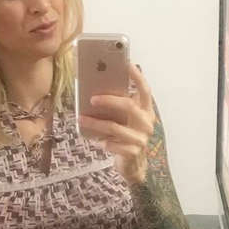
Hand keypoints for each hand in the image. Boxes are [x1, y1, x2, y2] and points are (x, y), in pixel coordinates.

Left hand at [78, 62, 154, 184]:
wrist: (133, 164)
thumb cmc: (126, 135)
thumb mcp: (125, 118)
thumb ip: (118, 104)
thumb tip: (96, 87)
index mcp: (147, 110)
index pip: (145, 89)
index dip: (137, 76)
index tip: (126, 63)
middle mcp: (147, 122)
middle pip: (128, 106)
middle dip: (108, 100)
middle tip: (91, 98)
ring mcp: (141, 138)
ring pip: (115, 127)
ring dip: (96, 123)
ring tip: (81, 118)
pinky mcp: (133, 152)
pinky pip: (113, 144)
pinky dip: (102, 141)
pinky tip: (95, 140)